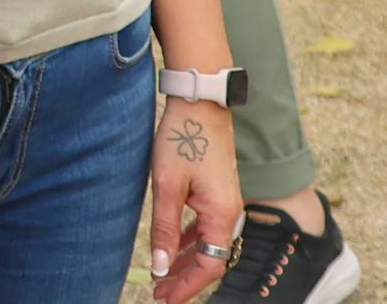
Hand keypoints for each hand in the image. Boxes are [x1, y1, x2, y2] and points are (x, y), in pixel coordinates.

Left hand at [144, 93, 243, 303]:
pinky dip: (189, 242)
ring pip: (207, 244)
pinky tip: (173, 247)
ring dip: (186, 262)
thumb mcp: (168, 186)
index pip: (210, 267)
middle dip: (185, 280)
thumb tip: (161, 268)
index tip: (163, 299)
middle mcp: (228, 213)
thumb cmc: (183, 139)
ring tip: (162, 277)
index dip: (187, 287)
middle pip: (211, 260)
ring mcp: (223, 202)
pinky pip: (204, 227)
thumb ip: (165, 229)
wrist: (199, 103)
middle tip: (158, 295)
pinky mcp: (214, 192)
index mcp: (222, 215)